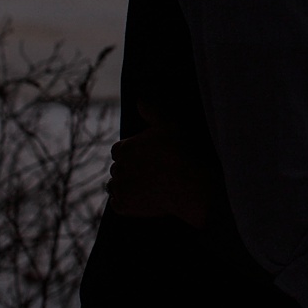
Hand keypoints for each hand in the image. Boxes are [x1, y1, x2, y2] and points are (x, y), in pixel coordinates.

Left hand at [106, 104, 211, 228]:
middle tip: (149, 173)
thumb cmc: (184, 153)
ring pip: (115, 186)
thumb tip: (139, 100)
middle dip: (129, 169)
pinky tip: (142, 201)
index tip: (145, 158)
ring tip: (145, 187)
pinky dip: (126, 204)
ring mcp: (121, 189)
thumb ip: (152, 110)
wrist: (193, 185)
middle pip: (118, 168)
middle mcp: (118, 168)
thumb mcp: (170, 124)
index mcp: (126, 148)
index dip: (131, 153)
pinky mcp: (125, 207)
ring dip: (125, 186)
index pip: (119, 150)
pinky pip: (118, 205)